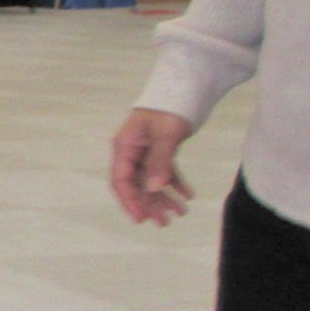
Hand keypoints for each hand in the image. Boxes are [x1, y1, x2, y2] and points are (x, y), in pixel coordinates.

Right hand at [109, 108, 194, 225]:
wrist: (185, 87)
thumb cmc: (170, 108)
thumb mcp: (166, 134)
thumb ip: (159, 161)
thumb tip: (153, 189)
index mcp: (125, 146)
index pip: (121, 180)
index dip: (129, 201)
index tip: (141, 218)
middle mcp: (131, 152)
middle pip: (135, 185)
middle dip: (149, 205)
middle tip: (164, 223)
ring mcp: (144, 152)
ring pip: (150, 181)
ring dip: (163, 198)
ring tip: (181, 213)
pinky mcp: (159, 150)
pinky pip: (163, 172)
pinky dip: (174, 184)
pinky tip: (188, 195)